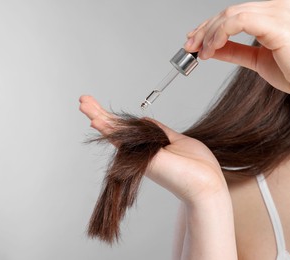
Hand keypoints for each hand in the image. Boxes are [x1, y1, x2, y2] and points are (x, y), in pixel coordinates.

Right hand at [79, 95, 228, 204]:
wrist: (206, 181)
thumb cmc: (196, 164)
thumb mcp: (176, 139)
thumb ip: (158, 129)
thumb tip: (145, 120)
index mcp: (148, 145)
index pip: (125, 128)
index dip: (112, 118)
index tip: (100, 109)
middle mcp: (139, 150)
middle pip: (115, 129)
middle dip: (99, 113)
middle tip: (83, 100)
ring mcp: (138, 154)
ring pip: (114, 132)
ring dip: (97, 116)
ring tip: (82, 103)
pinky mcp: (141, 158)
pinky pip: (122, 140)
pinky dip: (108, 129)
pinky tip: (96, 120)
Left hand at [184, 0, 289, 108]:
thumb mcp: (257, 61)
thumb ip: (235, 51)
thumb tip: (212, 49)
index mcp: (272, 13)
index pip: (232, 14)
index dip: (208, 27)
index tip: (193, 42)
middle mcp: (275, 7)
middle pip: (227, 12)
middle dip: (203, 31)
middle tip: (190, 47)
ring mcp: (277, 12)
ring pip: (229, 15)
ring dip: (209, 34)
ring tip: (201, 52)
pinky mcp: (276, 24)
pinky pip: (238, 22)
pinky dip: (219, 35)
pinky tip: (212, 50)